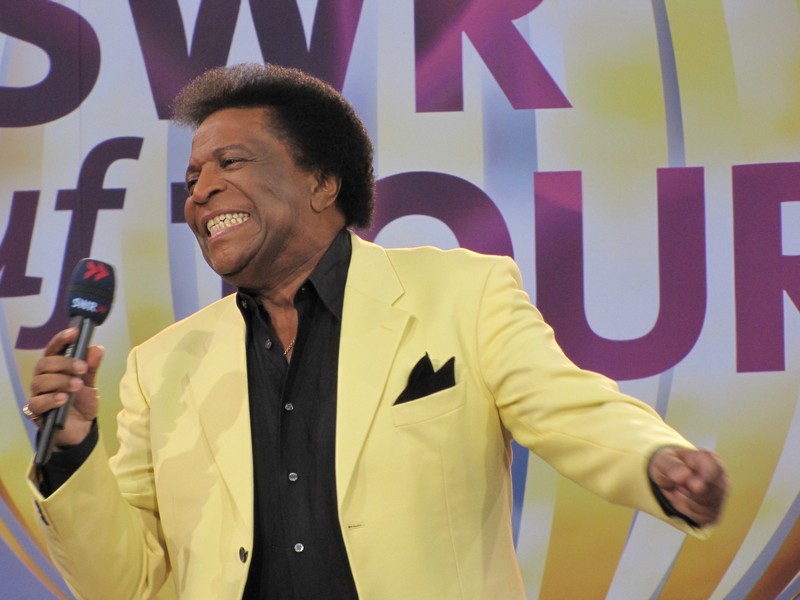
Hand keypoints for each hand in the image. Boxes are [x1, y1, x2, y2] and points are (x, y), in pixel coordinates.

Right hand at [27, 327, 104, 446]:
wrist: (82, 428)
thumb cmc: (82, 402)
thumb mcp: (91, 383)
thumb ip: (92, 367)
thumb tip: (97, 348)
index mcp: (55, 368)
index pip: (53, 349)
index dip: (61, 339)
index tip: (74, 333)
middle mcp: (43, 378)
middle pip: (44, 364)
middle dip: (64, 363)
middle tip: (82, 368)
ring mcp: (38, 395)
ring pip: (40, 382)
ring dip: (60, 381)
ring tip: (78, 385)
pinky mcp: (37, 412)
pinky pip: (37, 403)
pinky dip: (51, 399)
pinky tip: (64, 399)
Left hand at [648, 446, 727, 526]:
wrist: (667, 476)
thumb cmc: (669, 464)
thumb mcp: (663, 460)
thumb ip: (673, 466)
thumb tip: (684, 476)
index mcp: (710, 460)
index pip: (714, 470)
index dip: (704, 479)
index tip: (692, 486)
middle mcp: (720, 479)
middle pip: (710, 494)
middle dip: (687, 493)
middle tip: (676, 485)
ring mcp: (720, 497)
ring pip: (706, 509)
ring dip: (685, 503)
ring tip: (677, 491)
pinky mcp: (715, 513)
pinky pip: (703, 519)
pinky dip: (687, 512)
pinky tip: (681, 501)